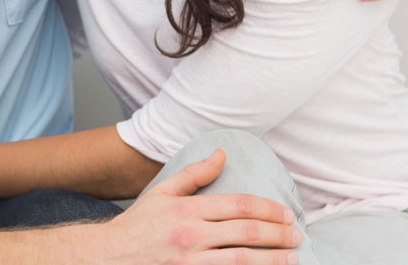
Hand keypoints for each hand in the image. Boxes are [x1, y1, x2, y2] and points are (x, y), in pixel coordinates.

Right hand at [89, 149, 299, 264]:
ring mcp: (190, 261)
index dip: (269, 209)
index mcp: (186, 209)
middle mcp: (190, 235)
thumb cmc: (139, 224)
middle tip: (297, 235)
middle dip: (279, 234)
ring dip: (273, 259)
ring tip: (292, 258)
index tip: (286, 214)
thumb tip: (222, 154)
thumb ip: (194, 174)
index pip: (239, 205)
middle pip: (247, 232)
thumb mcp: (162, 192)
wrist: (110, 256)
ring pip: (243, 260)